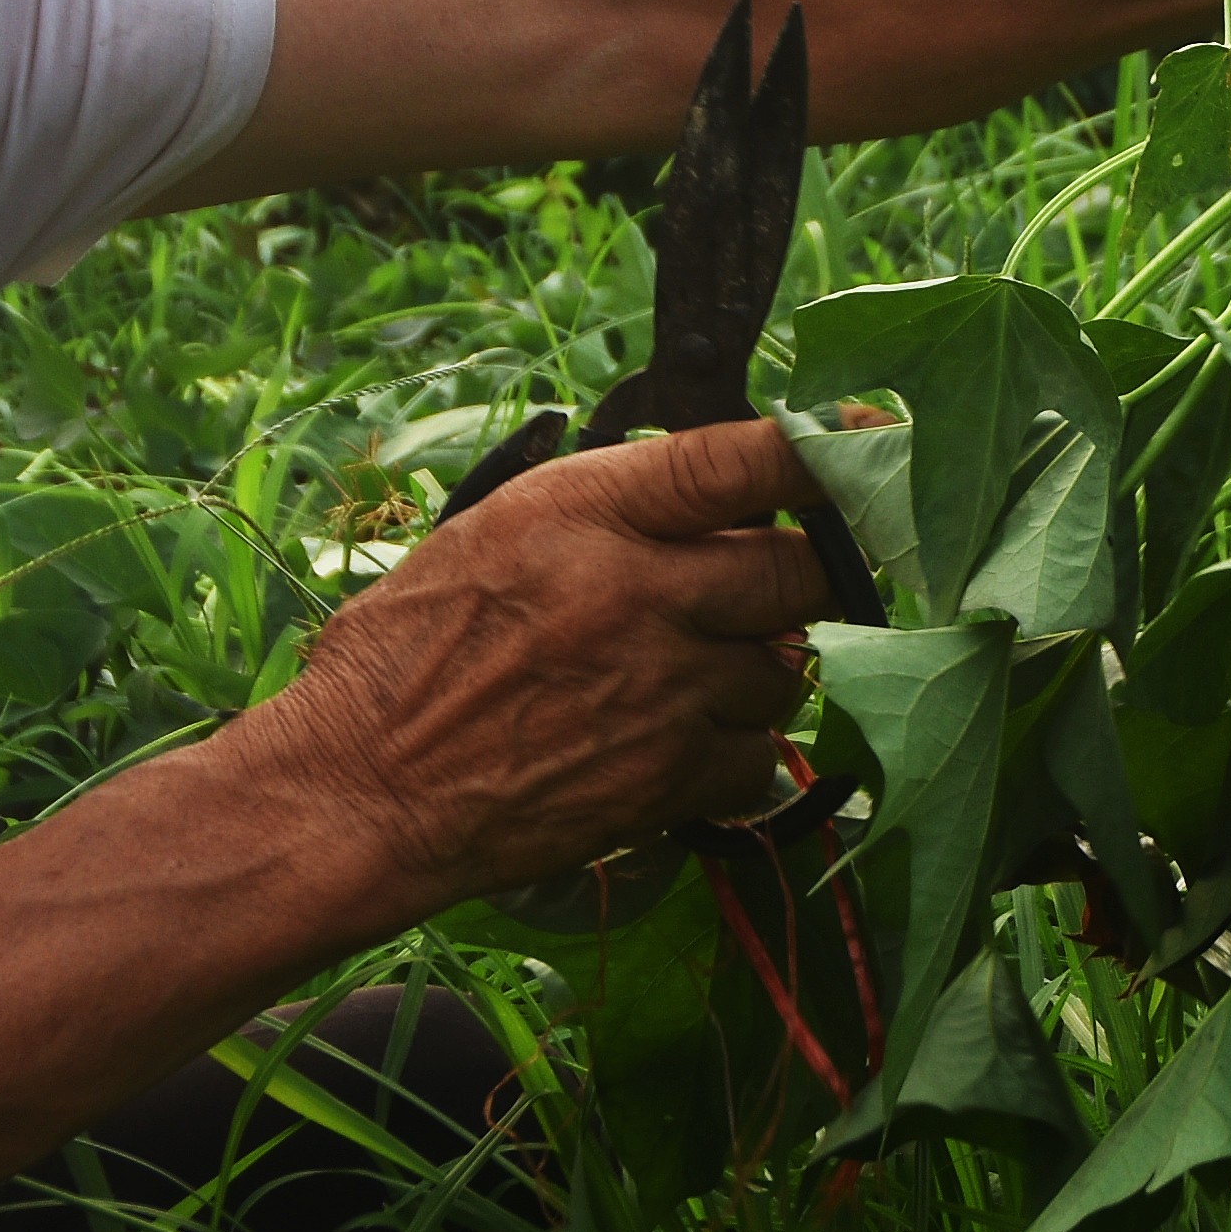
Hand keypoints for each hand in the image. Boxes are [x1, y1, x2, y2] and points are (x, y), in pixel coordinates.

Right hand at [255, 414, 831, 906]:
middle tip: (771, 594)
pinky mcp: (668, 777)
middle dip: (802, 582)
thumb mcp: (484, 538)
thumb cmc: (397, 662)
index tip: (871, 439)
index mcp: (583, 511)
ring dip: (763, 673)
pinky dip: (738, 755)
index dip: (824, 449)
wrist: (359, 792)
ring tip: (693, 681)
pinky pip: (760, 758)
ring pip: (788, 670)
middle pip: (800, 572)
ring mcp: (662, 687)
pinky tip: (682, 749)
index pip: (740, 458)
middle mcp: (637, 590)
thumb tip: (698, 500)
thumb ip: (599, 515)